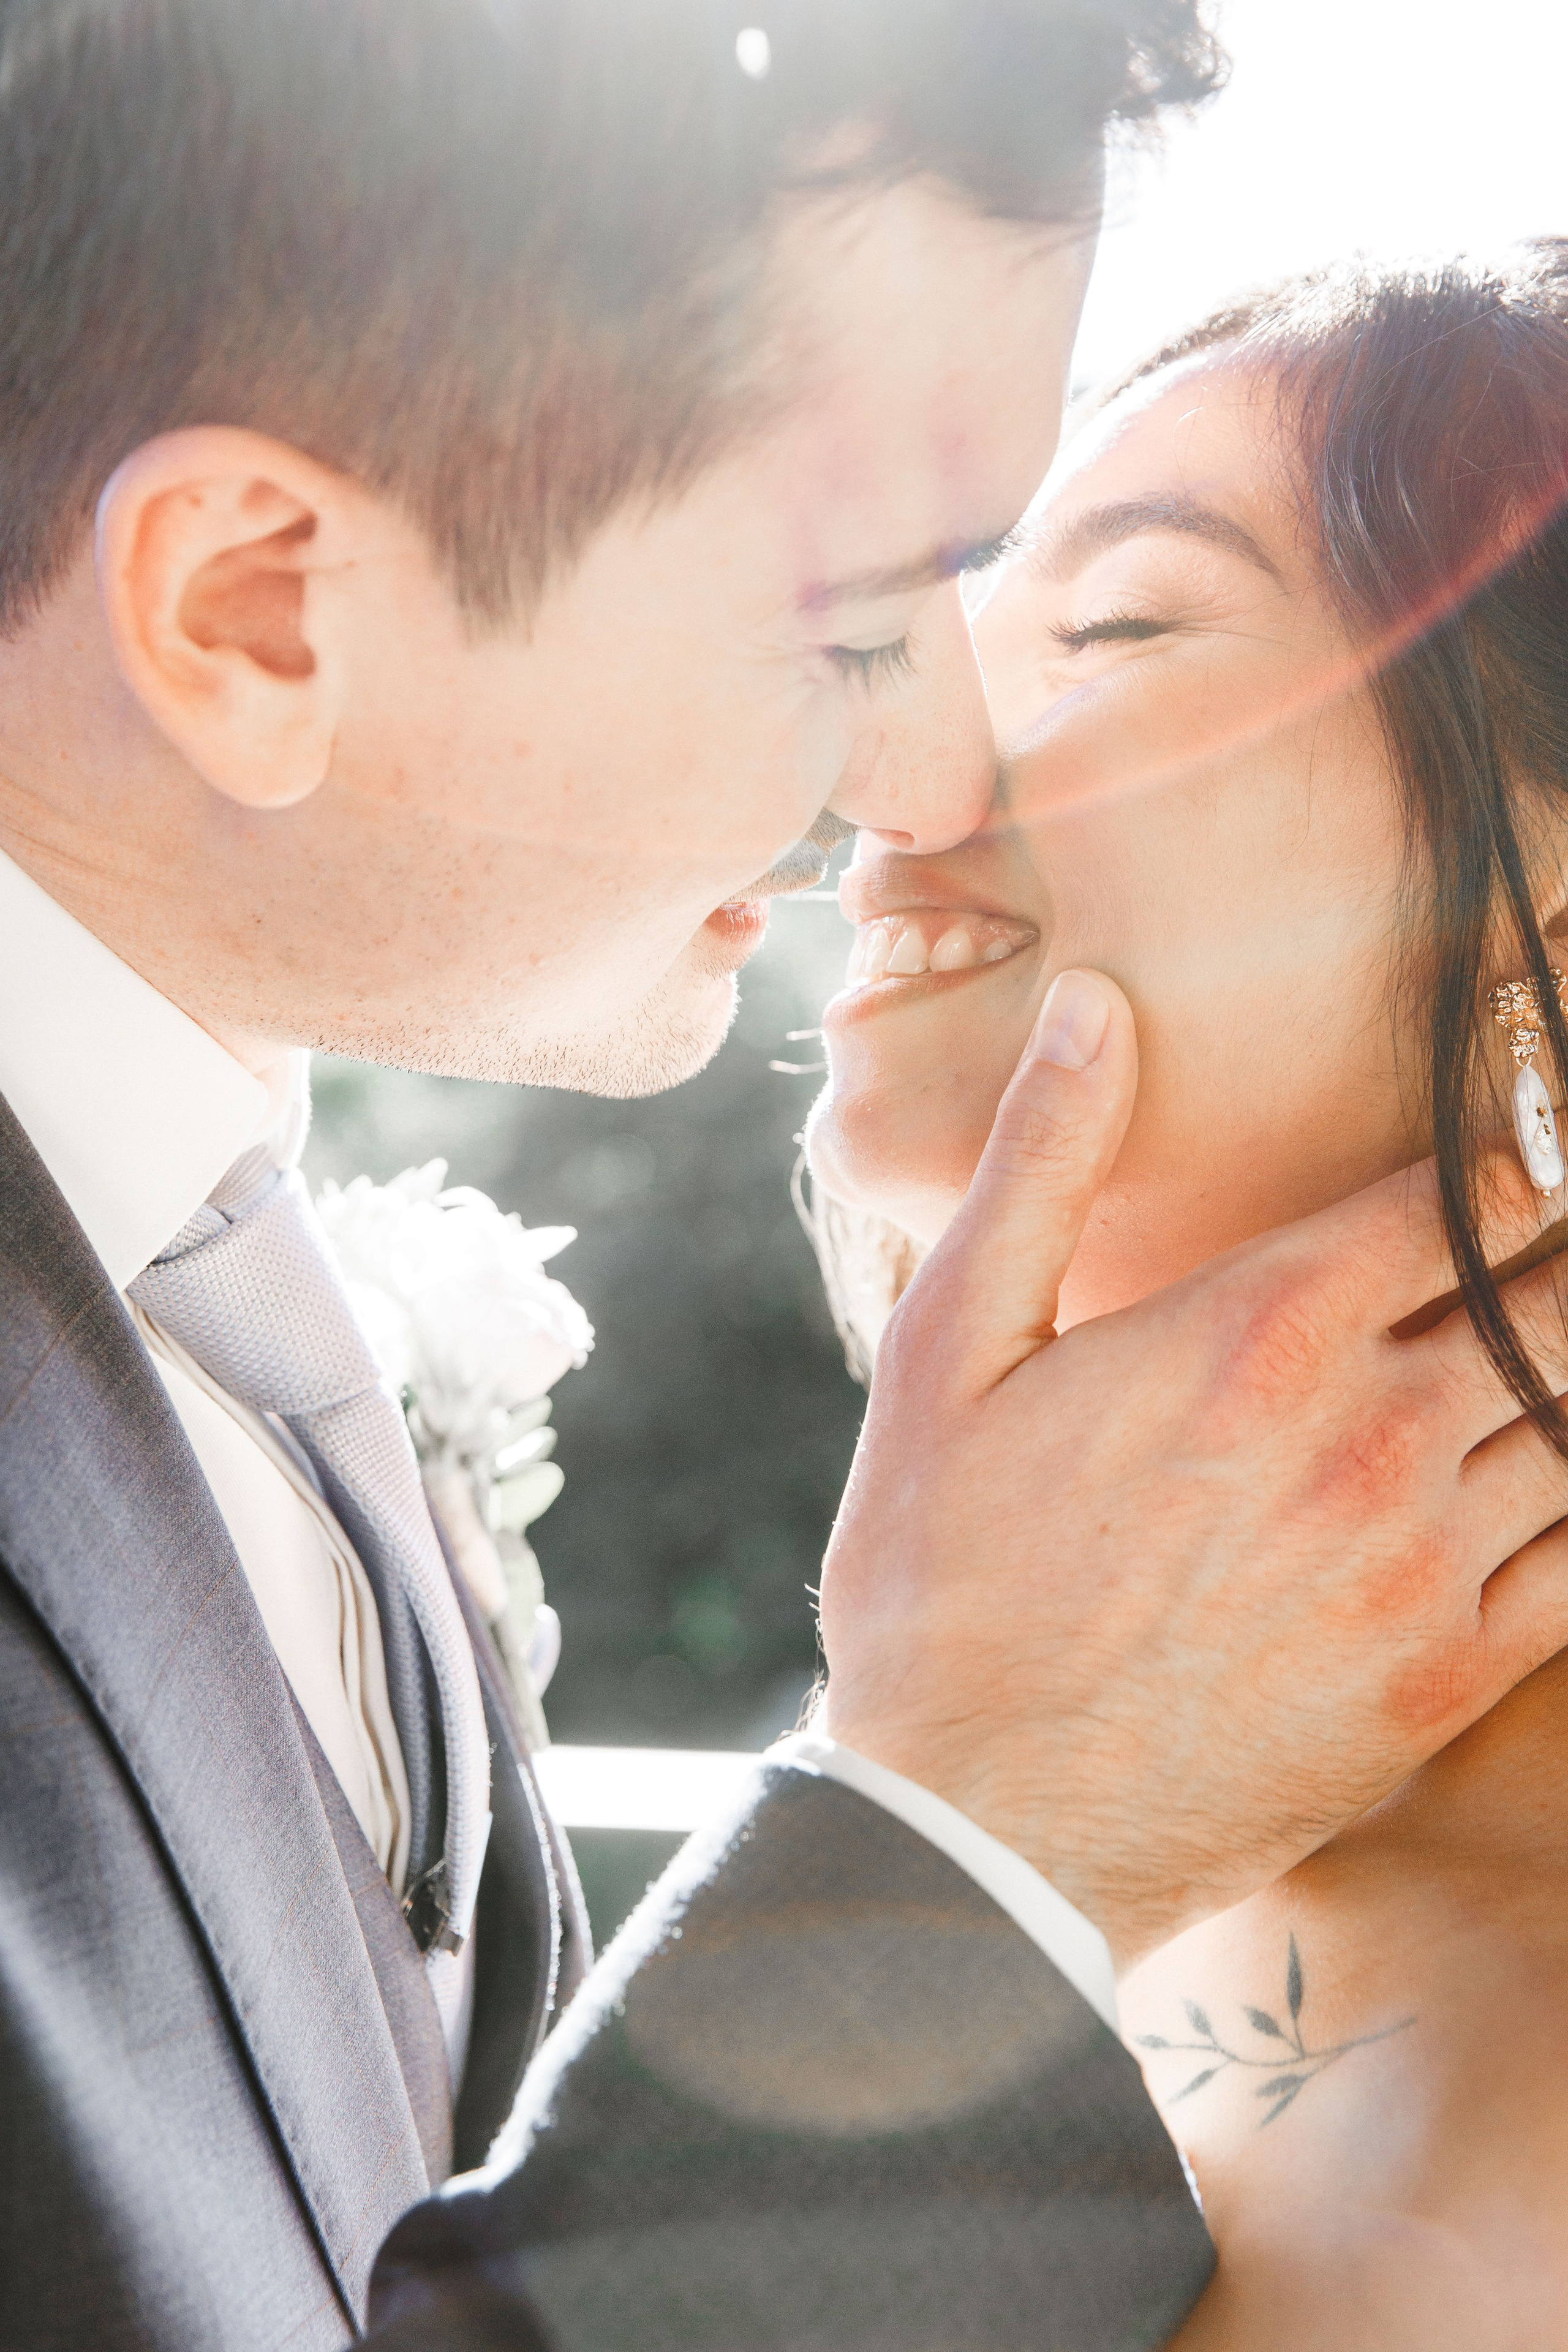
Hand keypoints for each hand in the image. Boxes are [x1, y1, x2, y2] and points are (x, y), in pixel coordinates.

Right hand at [817, 968, 1567, 1968]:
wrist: (974, 1820)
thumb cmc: (940, 1572)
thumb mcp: (948, 1348)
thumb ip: (1041, 1165)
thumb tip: (1100, 1003)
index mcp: (1259, 1331)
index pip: (1464, 1190)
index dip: (1523, 1139)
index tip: (1540, 1116)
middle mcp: (1369, 1434)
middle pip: (1553, 1294)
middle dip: (1566, 1247)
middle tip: (1555, 1231)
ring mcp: (1420, 1565)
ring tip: (1551, 1332)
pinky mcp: (1442, 1679)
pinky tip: (1556, 1476)